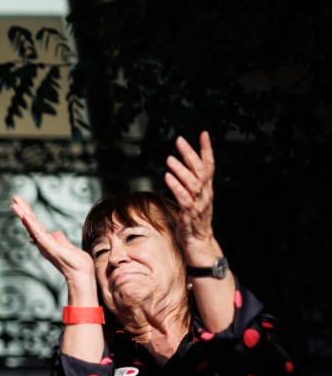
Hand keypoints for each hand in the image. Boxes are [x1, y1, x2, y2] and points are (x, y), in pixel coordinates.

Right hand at [11, 195, 95, 288]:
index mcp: (47, 241)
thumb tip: (55, 232)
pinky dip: (31, 225)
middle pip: (31, 223)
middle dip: (23, 210)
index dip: (29, 213)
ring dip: (24, 214)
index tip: (21, 203)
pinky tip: (25, 217)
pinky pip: (38, 234)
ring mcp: (45, 245)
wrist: (82, 274)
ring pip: (32, 227)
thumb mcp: (68, 247)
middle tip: (14, 198)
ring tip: (15, 204)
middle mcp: (43, 243)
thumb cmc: (77, 263)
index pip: (36, 224)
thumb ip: (60, 239)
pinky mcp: (49, 248)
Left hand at [165, 131, 215, 248]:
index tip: (203, 133)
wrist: (199, 242)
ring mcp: (199, 204)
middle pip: (200, 169)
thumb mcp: (194, 198)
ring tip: (170, 159)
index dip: (206, 149)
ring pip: (193, 183)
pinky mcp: (190, 214)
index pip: (209, 164)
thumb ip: (190, 184)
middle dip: (190, 154)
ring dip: (181, 170)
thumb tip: (183, 169)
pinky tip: (167, 177)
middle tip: (179, 140)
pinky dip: (176, 187)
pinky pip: (184, 198)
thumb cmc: (193, 219)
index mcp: (207, 188)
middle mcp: (206, 193)